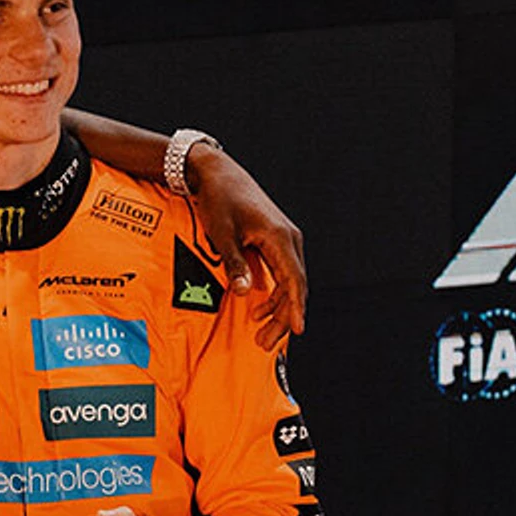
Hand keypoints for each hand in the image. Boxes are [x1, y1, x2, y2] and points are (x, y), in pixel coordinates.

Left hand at [187, 143, 306, 347]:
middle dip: (283, 316)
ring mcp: (285, 239)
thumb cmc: (219, 200)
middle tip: (265, 343)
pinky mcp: (276, 240)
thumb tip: (243, 292)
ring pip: (289, 281)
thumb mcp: (221, 234)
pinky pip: (282, 272)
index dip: (296, 307)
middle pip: (294, 285)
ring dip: (278, 308)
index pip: (294, 280)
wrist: (219, 173)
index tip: (297, 330)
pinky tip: (259, 310)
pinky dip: (274, 293)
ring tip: (262, 333)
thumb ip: (233, 264)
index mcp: (279, 237)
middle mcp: (289, 238)